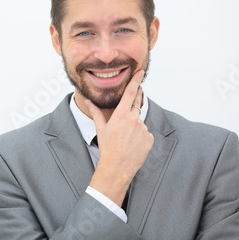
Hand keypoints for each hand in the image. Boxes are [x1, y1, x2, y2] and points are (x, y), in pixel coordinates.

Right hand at [85, 70, 153, 206]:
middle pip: (137, 103)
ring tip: (126, 138)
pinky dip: (140, 136)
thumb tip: (89, 102)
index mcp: (121, 114)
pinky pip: (145, 133)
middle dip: (136, 100)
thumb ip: (96, 112)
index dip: (136, 81)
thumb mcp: (101, 128)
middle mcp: (134, 119)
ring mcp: (143, 128)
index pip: (130, 93)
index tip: (141, 73)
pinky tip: (133, 145)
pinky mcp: (149, 138)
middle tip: (134, 101)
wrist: (117, 167)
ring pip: (140, 121)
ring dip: (134, 126)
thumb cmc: (107, 148)